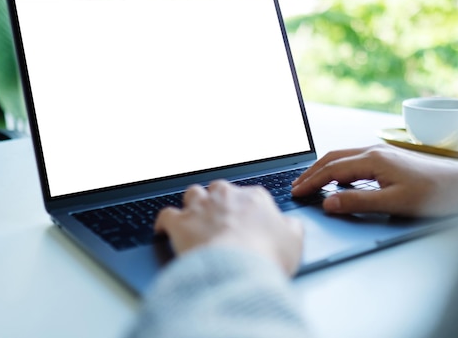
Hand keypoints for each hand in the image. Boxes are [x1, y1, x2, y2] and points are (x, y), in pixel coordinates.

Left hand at [154, 180, 303, 275]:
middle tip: (221, 218)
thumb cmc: (266, 255)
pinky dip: (164, 222)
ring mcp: (201, 207)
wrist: (237, 268)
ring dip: (193, 204)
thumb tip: (289, 225)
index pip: (250, 195)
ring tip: (194, 217)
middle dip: (218, 200)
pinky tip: (164, 229)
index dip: (247, 209)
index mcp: (255, 198)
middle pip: (218, 189)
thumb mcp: (294, 242)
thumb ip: (291, 228)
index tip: (246, 220)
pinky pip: (166, 215)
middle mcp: (226, 196)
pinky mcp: (180, 223)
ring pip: (193, 194)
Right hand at [292, 144, 457, 216]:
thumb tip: (328, 203)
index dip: (311, 181)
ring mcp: (382, 153)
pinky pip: (356, 161)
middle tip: (296, 186)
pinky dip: (340, 169)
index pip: (331, 170)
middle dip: (312, 172)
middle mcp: (374, 151)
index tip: (296, 192)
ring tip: (311, 182)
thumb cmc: (434, 194)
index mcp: (372, 159)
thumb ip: (358, 202)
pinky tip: (341, 181)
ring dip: (325, 169)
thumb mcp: (393, 202)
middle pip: (333, 158)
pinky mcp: (390, 159)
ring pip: (344, 157)